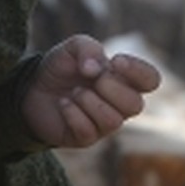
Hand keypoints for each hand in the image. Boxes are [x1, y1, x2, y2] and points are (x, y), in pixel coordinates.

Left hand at [20, 34, 161, 148]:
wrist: (33, 88)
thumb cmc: (61, 67)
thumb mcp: (72, 47)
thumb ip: (88, 48)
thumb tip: (97, 69)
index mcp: (123, 79)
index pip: (151, 80)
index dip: (139, 72)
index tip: (115, 61)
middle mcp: (119, 103)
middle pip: (136, 105)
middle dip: (112, 88)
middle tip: (92, 79)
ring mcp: (103, 123)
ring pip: (114, 121)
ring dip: (91, 102)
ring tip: (75, 92)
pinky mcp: (86, 138)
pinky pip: (88, 131)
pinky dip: (73, 113)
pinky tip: (63, 104)